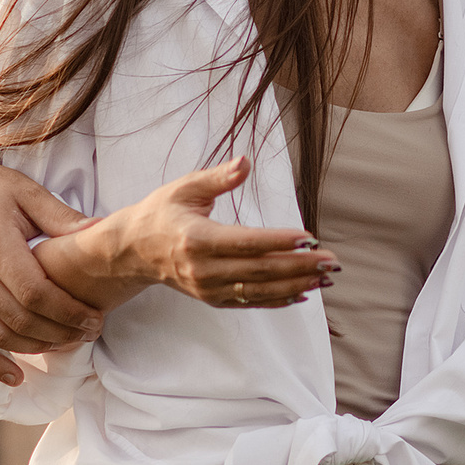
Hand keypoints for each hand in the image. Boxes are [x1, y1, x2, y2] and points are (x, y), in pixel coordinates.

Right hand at [0, 148, 104, 387]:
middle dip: (59, 332)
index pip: (36, 293)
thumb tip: (104, 231)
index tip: (95, 319)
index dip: (68, 312)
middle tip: (89, 333)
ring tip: (65, 344)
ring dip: (33, 348)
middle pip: (19, 319)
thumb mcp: (30, 194)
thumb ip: (63, 219)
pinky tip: (15, 377)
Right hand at [94, 158, 337, 309]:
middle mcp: (203, 270)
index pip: (246, 243)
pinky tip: (304, 293)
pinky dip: (278, 300)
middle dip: (299, 267)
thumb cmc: (162, 212)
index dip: (279, 242)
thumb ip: (218, 177)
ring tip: (326, 278)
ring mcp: (208, 289)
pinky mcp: (213, 299)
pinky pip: (250, 302)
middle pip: (259, 271)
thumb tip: (246, 162)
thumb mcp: (185, 188)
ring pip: (259, 291)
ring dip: (296, 286)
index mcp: (197, 239)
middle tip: (331, 262)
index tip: (309, 237)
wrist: (133, 250)